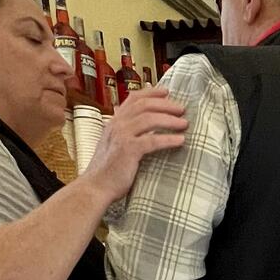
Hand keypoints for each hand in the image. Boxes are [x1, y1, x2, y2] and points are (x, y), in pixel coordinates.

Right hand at [79, 87, 188, 206]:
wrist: (95, 187)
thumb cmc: (108, 170)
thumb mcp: (114, 145)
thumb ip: (126, 133)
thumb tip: (144, 127)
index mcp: (114, 122)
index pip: (133, 99)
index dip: (151, 92)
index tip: (167, 92)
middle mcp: (117, 124)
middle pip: (144, 105)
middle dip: (166, 105)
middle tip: (182, 109)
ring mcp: (121, 136)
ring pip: (149, 119)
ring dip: (170, 120)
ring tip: (184, 123)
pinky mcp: (128, 150)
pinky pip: (152, 140)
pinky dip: (168, 139)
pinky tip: (180, 140)